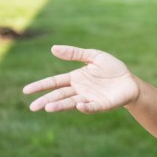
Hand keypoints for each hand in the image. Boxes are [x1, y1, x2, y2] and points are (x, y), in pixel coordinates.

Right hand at [23, 45, 139, 113]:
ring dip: (61, 106)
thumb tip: (53, 48)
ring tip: (48, 108)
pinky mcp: (102, 104)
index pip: (55, 82)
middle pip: (60, 95)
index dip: (41, 86)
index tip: (26, 90)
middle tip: (33, 107)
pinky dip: (86, 107)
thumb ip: (75, 53)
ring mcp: (90, 98)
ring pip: (72, 103)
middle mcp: (80, 90)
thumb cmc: (111, 68)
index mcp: (76, 78)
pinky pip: (93, 106)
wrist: (130, 81)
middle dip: (46, 100)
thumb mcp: (93, 56)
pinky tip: (80, 105)